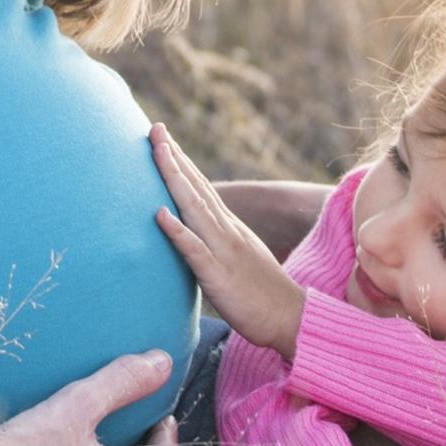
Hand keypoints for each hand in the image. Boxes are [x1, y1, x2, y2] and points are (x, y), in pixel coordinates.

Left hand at [150, 123, 304, 359]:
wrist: (291, 318)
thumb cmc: (262, 294)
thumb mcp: (238, 259)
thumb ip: (217, 242)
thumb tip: (194, 233)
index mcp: (229, 228)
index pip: (202, 188)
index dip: (181, 162)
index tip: (162, 137)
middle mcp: (227, 232)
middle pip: (196, 188)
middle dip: (174, 157)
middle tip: (154, 128)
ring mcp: (224, 251)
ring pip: (195, 209)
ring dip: (174, 179)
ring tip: (157, 152)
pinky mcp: (219, 277)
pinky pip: (195, 251)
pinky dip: (178, 231)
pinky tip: (160, 214)